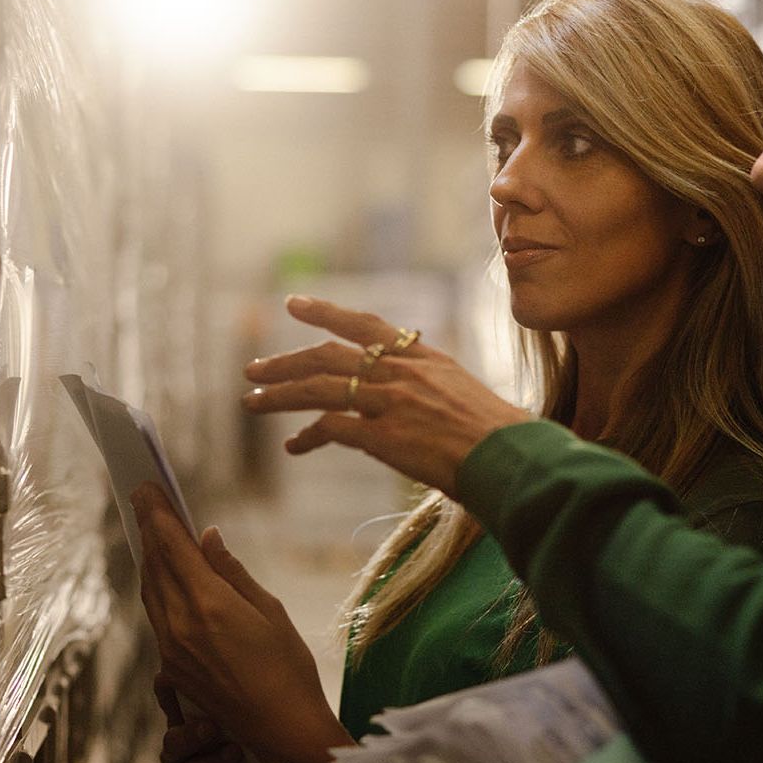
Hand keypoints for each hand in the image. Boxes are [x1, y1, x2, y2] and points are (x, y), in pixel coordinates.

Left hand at [133, 484, 351, 762]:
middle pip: (154, 566)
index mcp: (208, 605)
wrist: (281, 730)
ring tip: (152, 532)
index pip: (172, 547)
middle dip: (148, 529)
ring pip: (150, 591)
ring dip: (150, 558)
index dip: (157, 514)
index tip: (147, 487)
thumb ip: (232, 572)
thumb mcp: (270, 611)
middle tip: (144, 499)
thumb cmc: (289, 669)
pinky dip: (157, 588)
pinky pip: (156, 616)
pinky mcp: (172, 667)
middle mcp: (180, 625)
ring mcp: (171, 649)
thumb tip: (207, 538)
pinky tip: (165, 577)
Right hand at [153, 674, 253, 762]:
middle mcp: (177, 754)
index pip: (171, 704)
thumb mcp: (242, 716)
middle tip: (213, 728)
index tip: (177, 686)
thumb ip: (227, 694)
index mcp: (186, 725)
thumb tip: (206, 663)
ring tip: (237, 755)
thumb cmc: (248, 742)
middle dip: (192, 736)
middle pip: (173, 744)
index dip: (169, 696)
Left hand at [240, 295, 530, 495]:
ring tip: (251, 402)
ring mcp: (391, 401)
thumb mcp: (464, 396)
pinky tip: (292, 447)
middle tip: (253, 369)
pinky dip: (307, 438)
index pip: (366, 326)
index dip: (326, 313)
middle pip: (329, 356)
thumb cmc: (499, 438)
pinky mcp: (384, 435)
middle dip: (286, 362)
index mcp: (423, 359)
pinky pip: (332, 429)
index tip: (294, 304)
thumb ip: (430, 389)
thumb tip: (410, 400)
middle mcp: (402, 372)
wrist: (511, 458)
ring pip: (319, 388)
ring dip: (280, 395)